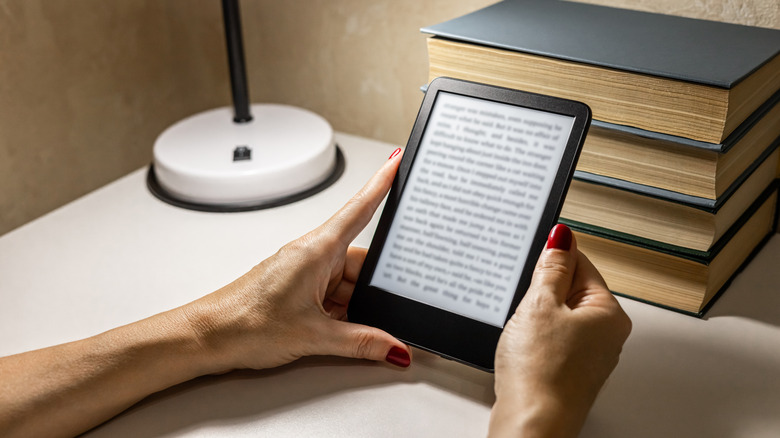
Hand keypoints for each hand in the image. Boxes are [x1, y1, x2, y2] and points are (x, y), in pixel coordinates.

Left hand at [183, 148, 411, 372]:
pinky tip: (335, 331)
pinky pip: (333, 294)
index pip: (361, 208)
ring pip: (348, 282)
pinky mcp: (298, 288)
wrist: (206, 336)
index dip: (382, 181)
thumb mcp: (314, 336)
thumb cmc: (243, 322)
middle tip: (386, 309)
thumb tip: (394, 347)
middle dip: (374, 286)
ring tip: (346, 329)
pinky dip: (341, 312)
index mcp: (317, 249)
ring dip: (355, 305)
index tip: (398, 160)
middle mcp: (312, 254)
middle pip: (361, 260)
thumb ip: (362, 342)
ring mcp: (305, 272)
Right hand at [489, 224, 631, 437]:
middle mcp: (607, 334)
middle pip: (571, 291)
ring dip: (537, 317)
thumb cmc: (540, 373)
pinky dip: (536, 340)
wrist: (531, 423)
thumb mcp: (539, 305)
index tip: (534, 257)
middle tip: (527, 307)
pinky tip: (524, 350)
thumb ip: (551, 267)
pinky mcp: (571, 371)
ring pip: (559, 317)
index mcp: (610, 312)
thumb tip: (562, 237)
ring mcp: (590, 355)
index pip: (583, 263)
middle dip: (543, 292)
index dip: (553, 258)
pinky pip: (553, 341)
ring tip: (525, 333)